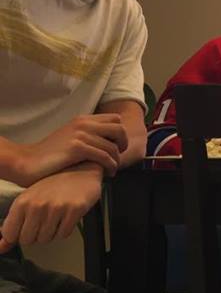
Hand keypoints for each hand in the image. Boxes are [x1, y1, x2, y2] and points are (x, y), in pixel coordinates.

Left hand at [0, 165, 103, 253]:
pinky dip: (64, 231)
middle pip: (28, 240)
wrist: (82, 172)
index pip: (10, 234)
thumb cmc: (55, 186)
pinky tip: (65, 219)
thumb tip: (2, 247)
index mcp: (22, 201)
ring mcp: (56, 208)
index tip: (25, 229)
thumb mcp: (29, 199)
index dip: (17, 235)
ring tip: (55, 219)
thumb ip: (14, 223)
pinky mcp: (74, 210)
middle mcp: (37, 205)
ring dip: (50, 234)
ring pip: (46, 239)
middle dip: (35, 236)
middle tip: (43, 223)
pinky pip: (63, 235)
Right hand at [10, 114, 126, 184]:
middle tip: (117, 157)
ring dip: (116, 161)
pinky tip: (107, 173)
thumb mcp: (71, 136)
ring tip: (110, 170)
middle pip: (120, 129)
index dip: (120, 134)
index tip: (116, 146)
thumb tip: (109, 141)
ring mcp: (80, 135)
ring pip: (114, 147)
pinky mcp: (77, 148)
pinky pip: (105, 157)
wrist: (26, 162)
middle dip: (123, 144)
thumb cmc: (49, 155)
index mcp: (83, 119)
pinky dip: (110, 166)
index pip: (115, 119)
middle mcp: (84, 124)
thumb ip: (88, 134)